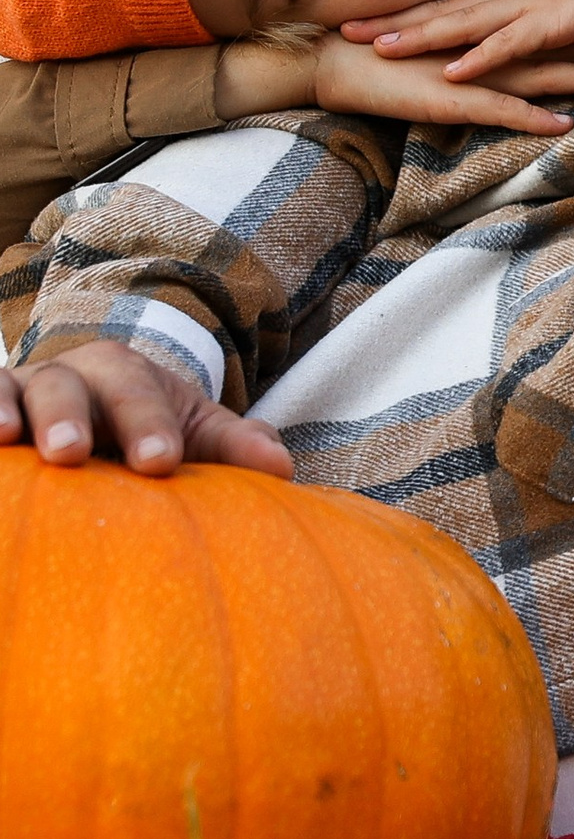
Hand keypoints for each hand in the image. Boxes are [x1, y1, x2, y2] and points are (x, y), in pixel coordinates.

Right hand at [0, 339, 291, 476]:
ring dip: (7, 411)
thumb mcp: (194, 435)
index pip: (140, 392)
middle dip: (71, 416)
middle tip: (74, 454)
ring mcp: (22, 392)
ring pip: (13, 389)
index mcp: (127, 373)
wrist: (98, 427)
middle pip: (70, 385)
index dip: (148, 423)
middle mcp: (70, 374)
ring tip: (8, 441)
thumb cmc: (150, 435)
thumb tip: (281, 466)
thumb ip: (235, 447)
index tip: (160, 463)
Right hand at [219, 31, 573, 135]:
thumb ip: (487, 46)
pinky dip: (530, 116)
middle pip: (556, 41)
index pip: (550, 23)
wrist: (336, 62)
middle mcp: (487, 48)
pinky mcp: (452, 99)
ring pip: (538, 72)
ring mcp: (472, 73)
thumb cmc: (393, 55)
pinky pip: (498, 110)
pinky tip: (560, 122)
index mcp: (489, 33)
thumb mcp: (453, 46)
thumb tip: (519, 49)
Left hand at [341, 0, 573, 81]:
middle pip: (442, 9)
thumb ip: (544, 8)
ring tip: (375, 47)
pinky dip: (481, 56)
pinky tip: (453, 68)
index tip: (367, 15)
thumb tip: (527, 22)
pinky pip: (512, 43)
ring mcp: (532, 8)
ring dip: (419, 36)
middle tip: (341, 29)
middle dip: (391, 21)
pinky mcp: (558, 23)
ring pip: (464, 23)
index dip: (407, 10)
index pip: (450, 0)